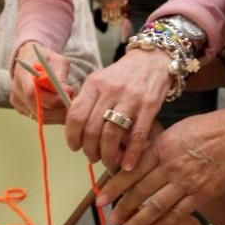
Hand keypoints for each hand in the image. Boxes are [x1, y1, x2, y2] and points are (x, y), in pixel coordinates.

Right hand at [10, 43, 70, 121]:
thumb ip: (60, 75)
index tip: (68, 95)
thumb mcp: (57, 60)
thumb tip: (66, 92)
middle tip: (73, 102)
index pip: (32, 93)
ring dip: (58, 115)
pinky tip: (62, 108)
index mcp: (21, 73)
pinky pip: (39, 119)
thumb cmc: (46, 59)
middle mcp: (16, 89)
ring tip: (69, 105)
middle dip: (59, 109)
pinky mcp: (21, 109)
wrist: (31, 60)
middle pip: (37, 108)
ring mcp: (17, 101)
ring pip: (40, 117)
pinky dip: (54, 116)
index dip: (52, 98)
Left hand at [65, 48, 170, 170]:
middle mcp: (110, 91)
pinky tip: (127, 164)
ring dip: (107, 155)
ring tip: (108, 161)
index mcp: (94, 84)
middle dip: (90, 150)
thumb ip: (88, 103)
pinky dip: (131, 154)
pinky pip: (137, 136)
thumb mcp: (100, 81)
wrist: (152, 60)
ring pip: (111, 135)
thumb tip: (77, 132)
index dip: (72, 136)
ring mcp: (130, 98)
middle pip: (92, 129)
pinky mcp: (149, 106)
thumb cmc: (123, 76)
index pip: (76, 115)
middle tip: (93, 156)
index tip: (75, 146)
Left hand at [99, 108, 224, 224]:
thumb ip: (157, 146)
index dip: (114, 186)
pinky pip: (178, 214)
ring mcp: (187, 182)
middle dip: (122, 207)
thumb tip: (136, 157)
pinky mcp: (202, 194)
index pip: (131, 170)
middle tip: (109, 219)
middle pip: (140, 190)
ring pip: (156, 206)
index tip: (100, 197)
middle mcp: (170, 166)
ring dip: (138, 220)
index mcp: (162, 147)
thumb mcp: (177, 130)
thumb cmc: (210, 127)